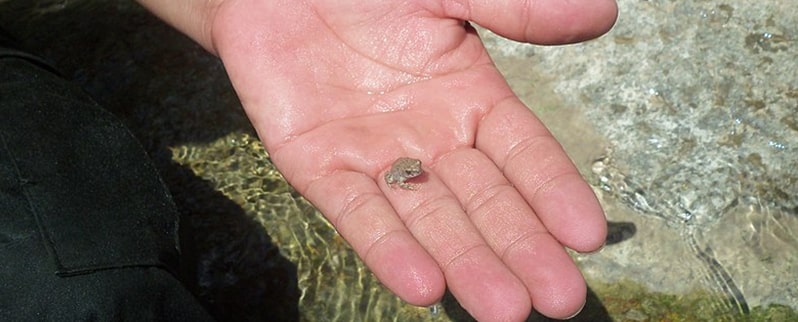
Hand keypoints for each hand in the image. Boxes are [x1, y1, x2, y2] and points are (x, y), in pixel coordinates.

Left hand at [208, 0, 616, 319]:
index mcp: (469, 98)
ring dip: (464, 264)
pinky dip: (387, 249)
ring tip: (503, 310)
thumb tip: (603, 13)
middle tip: (559, 300)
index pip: (524, 154)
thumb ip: (514, 6)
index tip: (588, 236)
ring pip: (427, 219)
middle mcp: (429, 138)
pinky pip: (356, 212)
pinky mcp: (317, 165)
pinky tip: (422, 286)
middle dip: (521, 249)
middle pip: (484, 201)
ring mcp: (375, 157)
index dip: (554, 192)